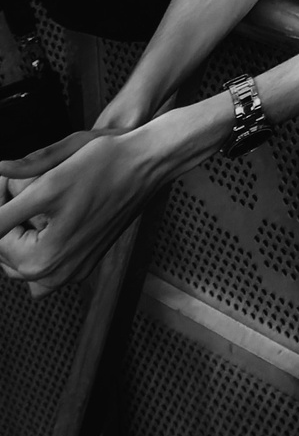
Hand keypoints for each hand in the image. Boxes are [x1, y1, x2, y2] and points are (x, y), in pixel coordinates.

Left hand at [0, 121, 172, 294]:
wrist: (147, 162)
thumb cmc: (106, 167)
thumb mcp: (45, 186)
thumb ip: (3, 210)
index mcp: (44, 260)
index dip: (0, 204)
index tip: (10, 181)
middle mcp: (59, 273)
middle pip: (7, 255)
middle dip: (8, 221)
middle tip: (21, 187)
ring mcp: (76, 269)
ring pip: (24, 263)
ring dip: (21, 237)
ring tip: (34, 205)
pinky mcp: (87, 259)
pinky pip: (47, 266)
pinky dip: (40, 248)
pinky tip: (48, 222)